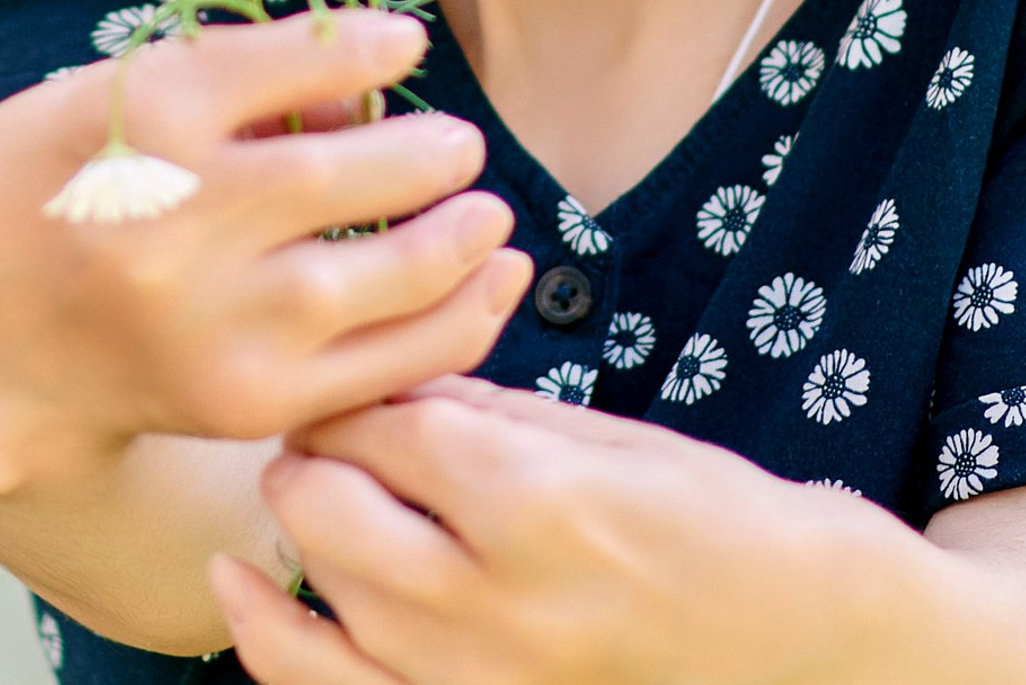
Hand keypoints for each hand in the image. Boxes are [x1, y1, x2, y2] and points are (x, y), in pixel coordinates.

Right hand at [0, 14, 533, 493]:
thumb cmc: (68, 175)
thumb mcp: (124, 91)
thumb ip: (245, 80)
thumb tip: (373, 87)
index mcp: (141, 121)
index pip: (289, 66)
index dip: (367, 49)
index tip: (412, 39)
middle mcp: (175, 223)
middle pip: (344, 179)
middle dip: (431, 157)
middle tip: (462, 148)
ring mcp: (212, 324)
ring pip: (381, 279)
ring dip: (460, 239)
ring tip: (486, 211)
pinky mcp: (245, 402)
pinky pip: (383, 366)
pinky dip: (456, 320)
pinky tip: (489, 279)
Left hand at [208, 374, 912, 684]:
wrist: (789, 637)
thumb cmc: (718, 521)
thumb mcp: (614, 438)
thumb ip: (494, 411)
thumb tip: (402, 380)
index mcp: (537, 499)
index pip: (393, 428)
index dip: (360, 393)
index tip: (350, 373)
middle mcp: (491, 597)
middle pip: (334, 508)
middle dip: (316, 452)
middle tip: (327, 424)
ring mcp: (475, 678)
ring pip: (326, 597)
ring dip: (298, 529)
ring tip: (299, 486)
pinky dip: (273, 647)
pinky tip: (236, 595)